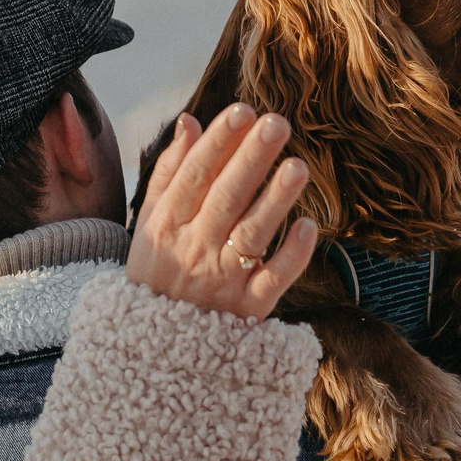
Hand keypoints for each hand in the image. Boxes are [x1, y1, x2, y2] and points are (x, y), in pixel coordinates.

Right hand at [124, 105, 316, 320]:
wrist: (158, 350)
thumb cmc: (159, 274)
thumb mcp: (151, 225)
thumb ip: (171, 173)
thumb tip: (190, 122)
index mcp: (165, 227)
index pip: (194, 176)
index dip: (218, 143)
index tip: (242, 111)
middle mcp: (193, 251)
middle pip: (225, 198)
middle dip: (251, 159)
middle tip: (276, 123)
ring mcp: (222, 282)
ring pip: (252, 235)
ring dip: (276, 199)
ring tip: (298, 166)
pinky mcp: (249, 309)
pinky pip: (274, 280)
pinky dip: (292, 255)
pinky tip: (309, 226)